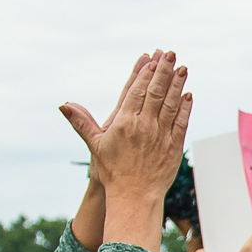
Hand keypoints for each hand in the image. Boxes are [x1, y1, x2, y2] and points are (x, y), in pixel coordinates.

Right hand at [61, 51, 191, 210]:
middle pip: (156, 92)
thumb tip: (64, 105)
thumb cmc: (112, 172)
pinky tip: (188, 94)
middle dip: (164, 71)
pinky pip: (182, 123)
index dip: (145, 73)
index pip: (137, 91)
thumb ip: (81, 122)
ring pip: (171, 104)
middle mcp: (144, 127)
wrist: (133, 197)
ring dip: (178, 84)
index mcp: (125, 123)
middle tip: (171, 54)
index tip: (152, 58)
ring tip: (182, 68)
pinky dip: (185, 107)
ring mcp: (161, 136)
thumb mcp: (94, 145)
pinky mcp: (174, 147)